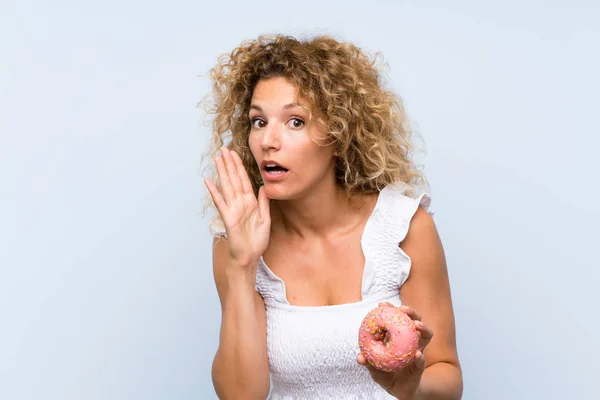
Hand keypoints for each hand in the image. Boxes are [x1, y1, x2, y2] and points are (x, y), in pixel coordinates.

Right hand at [204, 146, 270, 268]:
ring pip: (227, 186)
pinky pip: (220, 202)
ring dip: (222, 172)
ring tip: (217, 158)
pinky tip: (208, 181)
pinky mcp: (228, 218)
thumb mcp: (265, 220)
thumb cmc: (256, 241)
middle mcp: (240, 203)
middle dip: (229, 164)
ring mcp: (233, 209)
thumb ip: (264, 203)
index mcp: (250, 203)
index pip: (244, 180)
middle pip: (234, 179)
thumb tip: (264, 187)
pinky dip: (214, 192)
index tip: (235, 154)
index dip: (240, 167)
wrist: (249, 257)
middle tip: (224, 148)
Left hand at [357, 303, 432, 399]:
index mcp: (397, 337)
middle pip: (414, 320)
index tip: (382, 304)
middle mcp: (409, 340)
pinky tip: (417, 354)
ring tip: (416, 325)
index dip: (390, 309)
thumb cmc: (385, 374)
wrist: (398, 390)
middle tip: (402, 309)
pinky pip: (422, 360)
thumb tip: (360, 357)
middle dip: (410, 311)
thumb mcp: (374, 367)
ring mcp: (417, 350)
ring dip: (423, 327)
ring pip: (426, 335)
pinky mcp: (420, 365)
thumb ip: (368, 362)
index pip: (396, 318)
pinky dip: (420, 357)